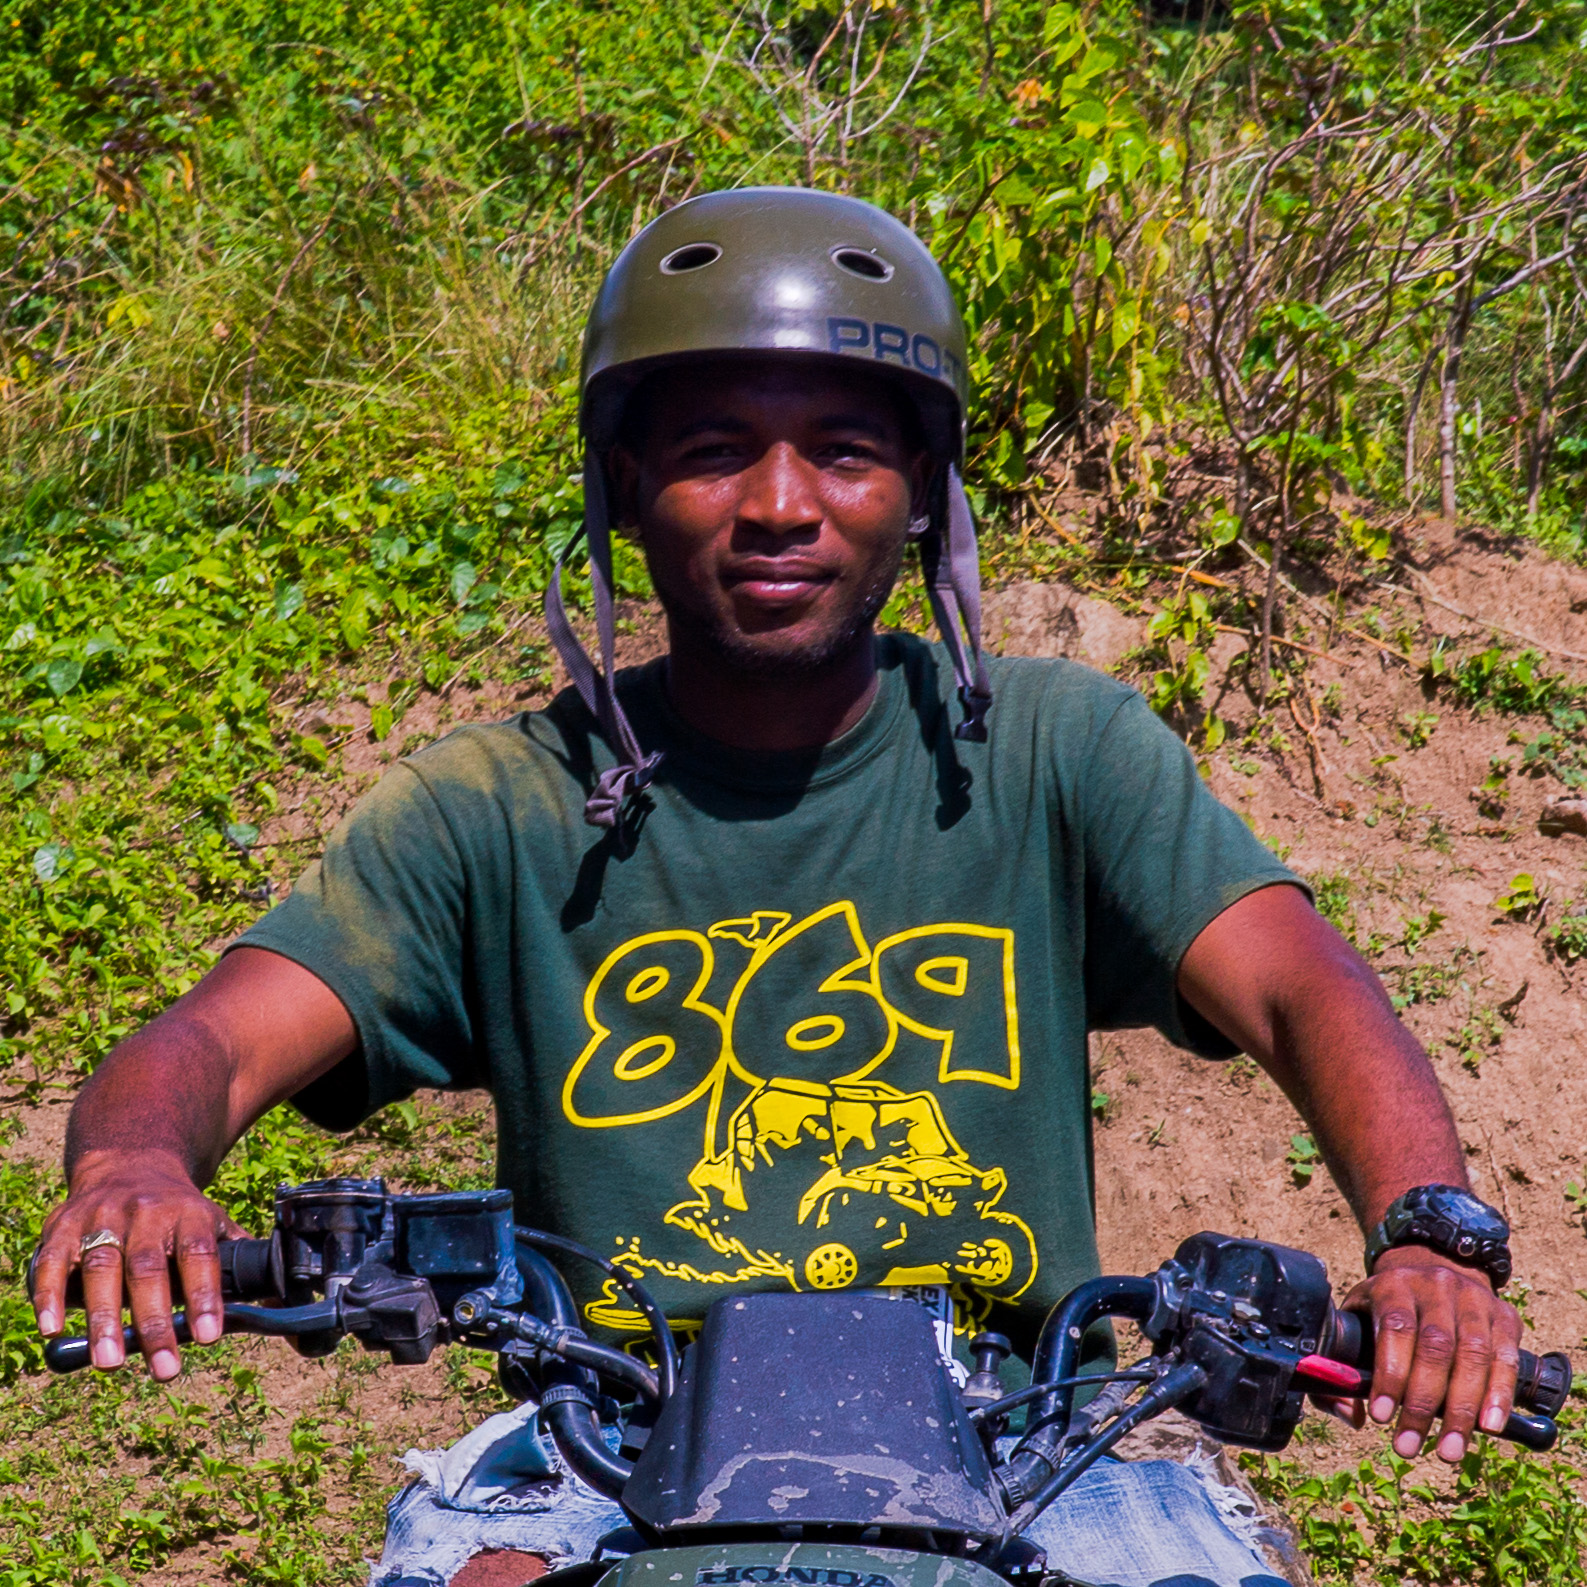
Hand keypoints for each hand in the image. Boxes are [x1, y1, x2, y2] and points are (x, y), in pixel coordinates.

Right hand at [31, 1150, 244, 1380]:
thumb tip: (280, 1302)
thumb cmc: (178, 1212)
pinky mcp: (63, 1225)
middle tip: (164, 1369)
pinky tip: (53, 1328)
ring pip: (101, 1266)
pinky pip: (52, 1261)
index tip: (208, 1338)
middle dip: (155, 1322)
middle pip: (149, 1267)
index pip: (200, 1255)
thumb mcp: (212, 1223)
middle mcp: (146, 1213)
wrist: (131, 1164)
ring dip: (105, 1317)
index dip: (205, 1295)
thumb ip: (238, 1261)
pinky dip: (50, 1296)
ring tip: (110, 1362)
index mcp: (189, 1214)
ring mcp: (102, 1217)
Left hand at [1342, 1245, 1521, 1462]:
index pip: (1395, 1328)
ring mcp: (1474, 1300)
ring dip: (1462, 1409)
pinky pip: (1505, 1359)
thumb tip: (1353, 1415)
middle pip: (1436, 1346)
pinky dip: (1499, 1396)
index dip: (1390, 1374)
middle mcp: (1437, 1287)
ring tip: (1449, 1451)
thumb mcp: (1358, 1318)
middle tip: (1409, 1447)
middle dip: (1423, 1403)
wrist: (1435, 1269)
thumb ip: (1344, 1364)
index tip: (1381, 1417)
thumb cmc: (1388, 1308)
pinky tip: (1489, 1427)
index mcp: (1394, 1285)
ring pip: (1473, 1355)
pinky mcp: (1504, 1317)